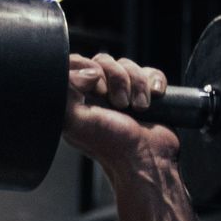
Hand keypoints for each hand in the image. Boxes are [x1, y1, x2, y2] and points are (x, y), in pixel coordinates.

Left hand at [61, 53, 180, 166]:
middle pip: (105, 61)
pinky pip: (150, 72)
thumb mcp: (76, 122)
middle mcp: (98, 94)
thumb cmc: (111, 146)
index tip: (96, 83)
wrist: (148, 159)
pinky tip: (155, 97)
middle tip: (120, 104)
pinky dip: (154, 81)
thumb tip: (85, 70)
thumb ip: (65, 93)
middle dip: (117, 79)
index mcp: (78, 99)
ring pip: (129, 65)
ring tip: (139, 108)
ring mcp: (124, 93)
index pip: (77, 63)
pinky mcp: (146, 94)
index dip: (89, 66)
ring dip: (138, 84)